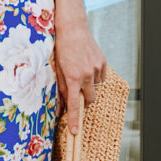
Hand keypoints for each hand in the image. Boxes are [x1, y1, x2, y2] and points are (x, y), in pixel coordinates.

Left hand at [54, 14, 106, 134]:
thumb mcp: (57, 69)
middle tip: (77, 90)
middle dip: (84, 100)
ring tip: (80, 71)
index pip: (75, 104)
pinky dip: (95, 77)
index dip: (75, 119)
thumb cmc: (61, 49)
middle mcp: (87, 75)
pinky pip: (101, 77)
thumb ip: (62, 88)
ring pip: (95, 88)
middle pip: (89, 99)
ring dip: (89, 86)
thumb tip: (64, 105)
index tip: (76, 132)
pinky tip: (87, 66)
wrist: (73, 29)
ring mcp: (96, 68)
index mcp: (73, 78)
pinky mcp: (103, 62)